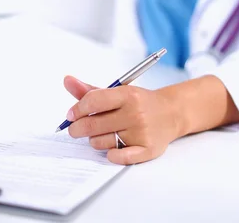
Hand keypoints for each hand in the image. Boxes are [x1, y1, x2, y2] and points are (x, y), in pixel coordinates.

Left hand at [63, 76, 179, 164]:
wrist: (171, 112)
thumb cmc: (140, 102)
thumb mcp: (118, 91)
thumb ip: (91, 90)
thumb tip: (67, 81)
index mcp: (128, 95)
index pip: (94, 101)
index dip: (77, 109)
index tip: (71, 114)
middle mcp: (135, 113)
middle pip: (93, 124)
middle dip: (78, 128)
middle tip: (76, 128)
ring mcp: (141, 132)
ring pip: (100, 142)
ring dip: (95, 139)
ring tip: (103, 133)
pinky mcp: (147, 149)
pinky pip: (117, 157)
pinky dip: (110, 154)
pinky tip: (111, 147)